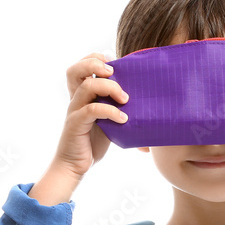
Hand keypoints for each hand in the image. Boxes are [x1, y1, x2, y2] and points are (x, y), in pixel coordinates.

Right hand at [55, 53, 129, 177]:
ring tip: (125, 99)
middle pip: (76, 69)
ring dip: (109, 87)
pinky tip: (123, 119)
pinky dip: (110, 111)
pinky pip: (92, 109)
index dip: (95, 58)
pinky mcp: (75, 124)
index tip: (115, 63)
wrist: (74, 166)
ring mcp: (74, 110)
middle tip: (114, 72)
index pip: (82, 67)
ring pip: (87, 86)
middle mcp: (75, 99)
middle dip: (95, 64)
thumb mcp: (108, 123)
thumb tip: (150, 115)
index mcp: (82, 95)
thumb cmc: (91, 144)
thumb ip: (119, 111)